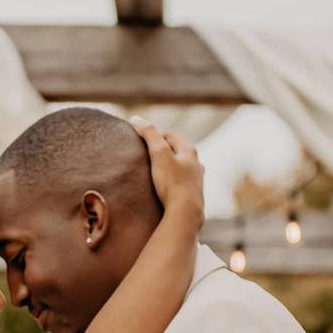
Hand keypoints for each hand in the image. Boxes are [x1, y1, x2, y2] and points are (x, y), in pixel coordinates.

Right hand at [129, 116, 204, 230]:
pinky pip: (181, 181)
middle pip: (176, 150)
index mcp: (189, 151)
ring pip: (180, 166)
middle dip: (162, 150)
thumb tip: (136, 119)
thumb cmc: (172, 183)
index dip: (155, 135)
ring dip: (168, 165)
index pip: (170, 135)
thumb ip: (149, 134)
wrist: (185, 214)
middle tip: (145, 156)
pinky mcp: (193, 194)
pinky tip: (165, 186)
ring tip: (154, 171)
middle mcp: (196, 163)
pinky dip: (172, 179)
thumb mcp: (158, 154)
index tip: (141, 142)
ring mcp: (196, 179)